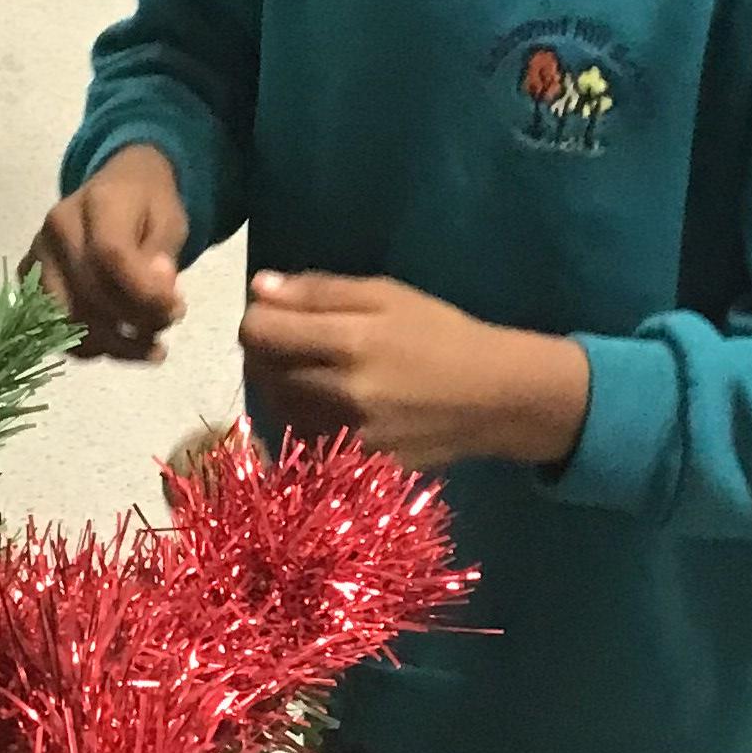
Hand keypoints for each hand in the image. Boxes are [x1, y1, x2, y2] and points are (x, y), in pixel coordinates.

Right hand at [27, 146, 188, 358]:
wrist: (118, 186)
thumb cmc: (147, 205)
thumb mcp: (171, 221)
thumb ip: (164, 257)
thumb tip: (159, 294)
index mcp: (98, 201)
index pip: (109, 256)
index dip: (142, 293)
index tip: (175, 310)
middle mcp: (58, 226)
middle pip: (87, 293)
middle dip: (134, 322)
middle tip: (167, 324)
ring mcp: (39, 253)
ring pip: (66, 317)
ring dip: (112, 344)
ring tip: (149, 346)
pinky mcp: (30, 277)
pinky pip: (54, 325)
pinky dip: (90, 344)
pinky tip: (120, 343)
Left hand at [238, 272, 589, 473]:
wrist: (495, 398)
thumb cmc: (441, 334)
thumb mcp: (387, 295)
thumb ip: (319, 291)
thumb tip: (259, 288)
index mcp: (349, 342)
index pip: (259, 333)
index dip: (257, 318)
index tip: (276, 314)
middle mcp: (340, 394)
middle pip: (261, 372)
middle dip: (267, 351)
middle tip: (296, 340)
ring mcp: (346, 436)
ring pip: (276, 408)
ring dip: (281, 385)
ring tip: (314, 369)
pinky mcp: (354, 464)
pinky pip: (302, 437)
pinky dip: (303, 417)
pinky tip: (329, 401)